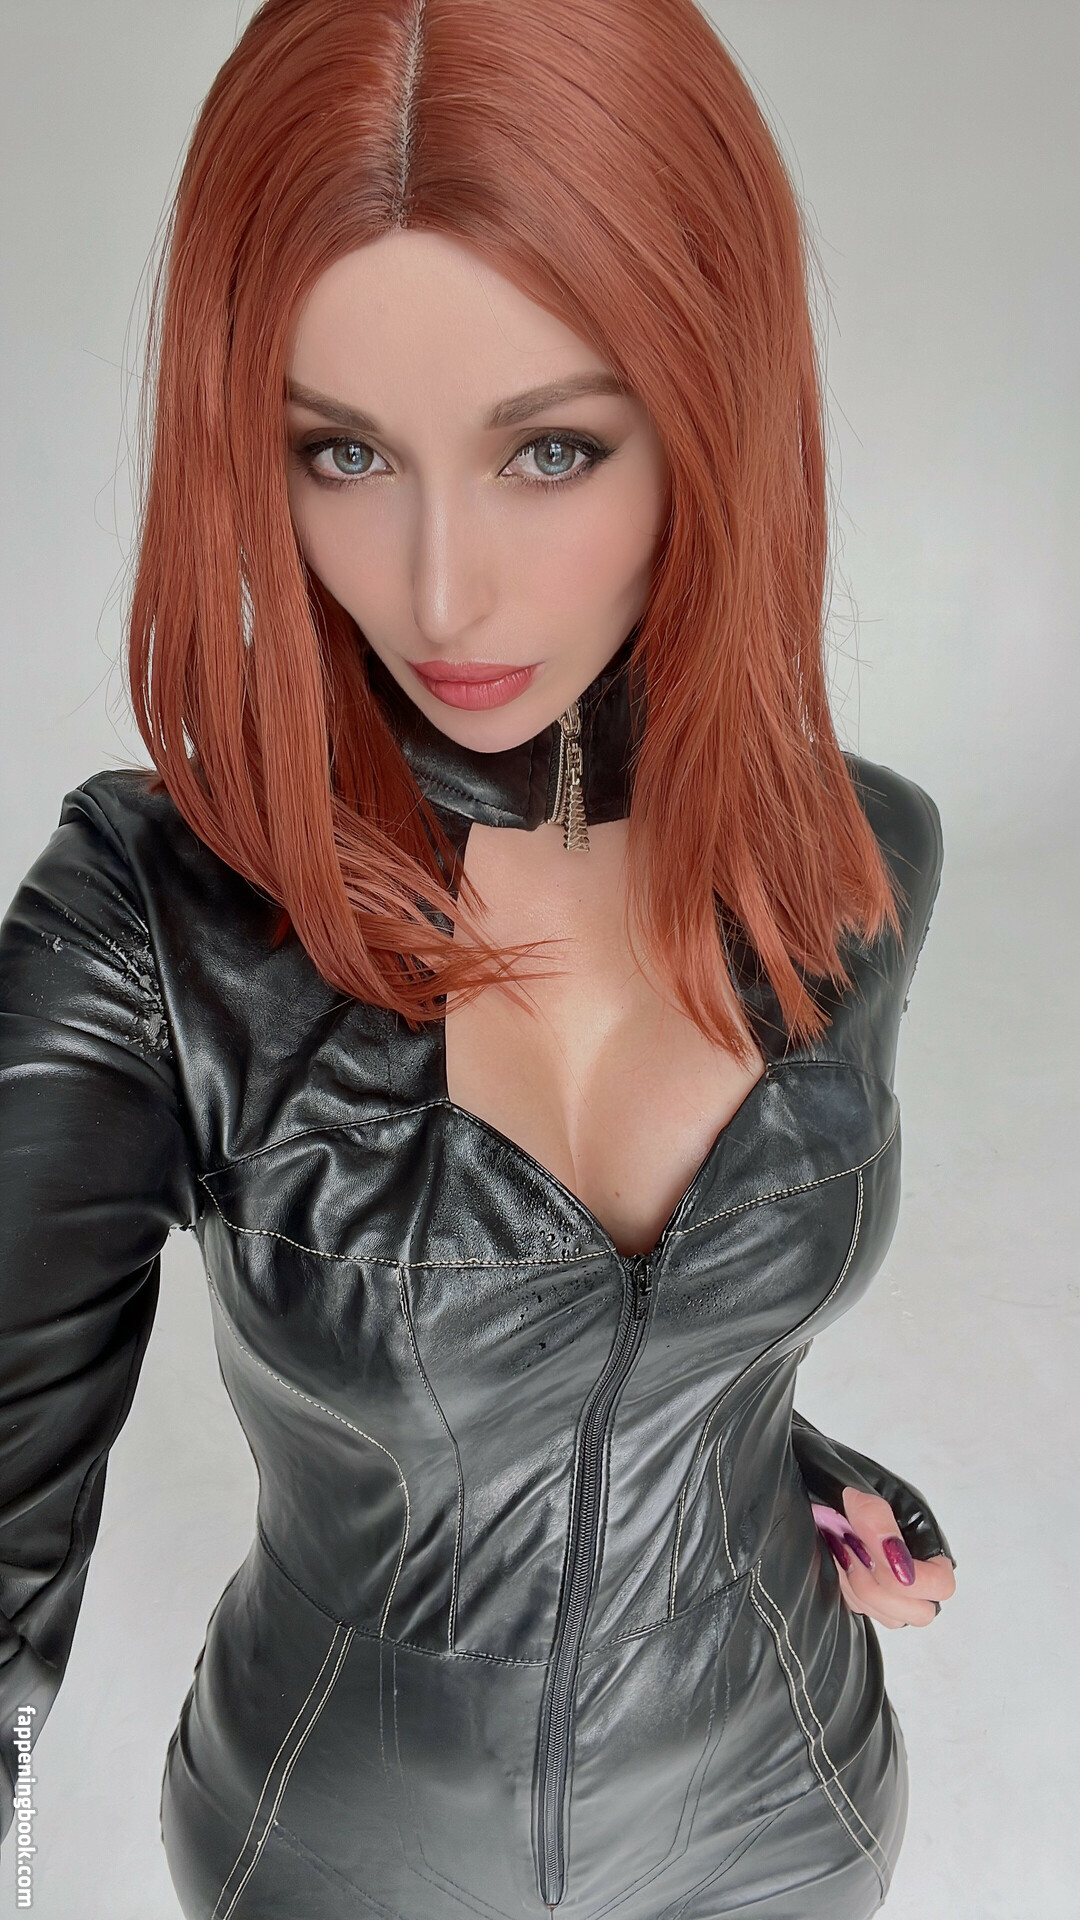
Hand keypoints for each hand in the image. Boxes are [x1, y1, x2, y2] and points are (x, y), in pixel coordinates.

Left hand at [811, 1487, 956, 1627]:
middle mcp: (917, 1566)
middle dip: (879, 1587)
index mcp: (926, 1538)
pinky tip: (834, 1558)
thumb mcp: (862, 1486)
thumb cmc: (843, 1477)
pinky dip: (846, 1589)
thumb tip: (897, 1561)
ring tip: (838, 1548)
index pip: (940, 1584)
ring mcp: (893, 1583)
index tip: (872, 1552)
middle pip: (919, 1612)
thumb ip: (878, 1519)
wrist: (813, 1476)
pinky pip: (864, 1610)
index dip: (912, 1580)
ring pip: (891, 1617)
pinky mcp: (867, 1592)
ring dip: (858, 1588)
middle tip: (850, 1549)